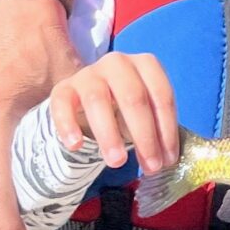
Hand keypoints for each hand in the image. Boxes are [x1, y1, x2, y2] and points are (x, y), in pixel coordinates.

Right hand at [49, 51, 179, 172]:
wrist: (87, 99)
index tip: (168, 160)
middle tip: (150, 167)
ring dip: (109, 134)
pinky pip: (62, 104)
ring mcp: (88, 73)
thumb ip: (156, 130)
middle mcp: (118, 63)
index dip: (167, 129)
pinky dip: (67, 125)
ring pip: (97, 100)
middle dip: (144, 135)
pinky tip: (76, 146)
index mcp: (146, 64)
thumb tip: (166, 160)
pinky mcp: (63, 88)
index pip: (161, 95)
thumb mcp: (145, 113)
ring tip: (117, 162)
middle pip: (133, 97)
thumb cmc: (125, 107)